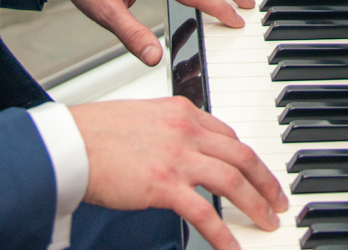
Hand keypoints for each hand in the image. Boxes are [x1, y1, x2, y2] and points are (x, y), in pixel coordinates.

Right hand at [73, 97, 287, 249]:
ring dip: (255, 204)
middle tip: (278, 199)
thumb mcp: (140, 118)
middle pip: (241, 155)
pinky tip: (232, 248)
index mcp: (181, 112)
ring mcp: (177, 157)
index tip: (254, 171)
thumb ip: (166, 131)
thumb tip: (178, 150)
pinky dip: (223, 233)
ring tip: (267, 222)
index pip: (227, 133)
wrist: (69, 144)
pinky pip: (204, 213)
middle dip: (265, 180)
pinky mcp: (164, 185)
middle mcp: (185, 130)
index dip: (246, 156)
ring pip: (232, 180)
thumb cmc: (94, 133)